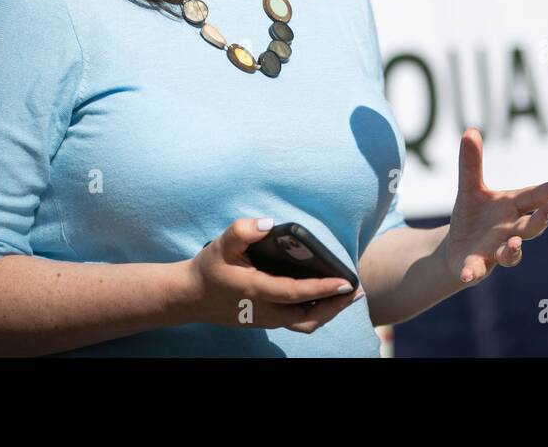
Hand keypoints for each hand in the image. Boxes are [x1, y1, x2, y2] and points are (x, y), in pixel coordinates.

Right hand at [183, 218, 364, 332]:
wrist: (191, 297)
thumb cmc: (209, 268)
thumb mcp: (222, 244)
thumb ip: (243, 230)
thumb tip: (269, 223)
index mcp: (257, 291)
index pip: (297, 294)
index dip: (323, 288)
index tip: (346, 282)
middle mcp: (265, 311)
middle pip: (308, 318)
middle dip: (335, 306)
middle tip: (356, 290)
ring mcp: (266, 320)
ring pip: (304, 324)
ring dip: (328, 312)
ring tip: (346, 296)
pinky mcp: (266, 321)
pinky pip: (297, 322)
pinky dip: (315, 313)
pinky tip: (325, 298)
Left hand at [444, 127, 547, 286]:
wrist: (458, 248)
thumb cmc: (474, 215)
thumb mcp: (470, 188)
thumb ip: (472, 163)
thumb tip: (470, 129)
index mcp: (512, 207)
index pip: (534, 197)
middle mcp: (510, 230)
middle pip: (530, 227)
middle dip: (541, 220)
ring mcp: (496, 251)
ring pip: (511, 253)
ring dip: (513, 250)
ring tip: (512, 243)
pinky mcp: (477, 267)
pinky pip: (477, 271)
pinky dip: (473, 272)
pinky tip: (467, 274)